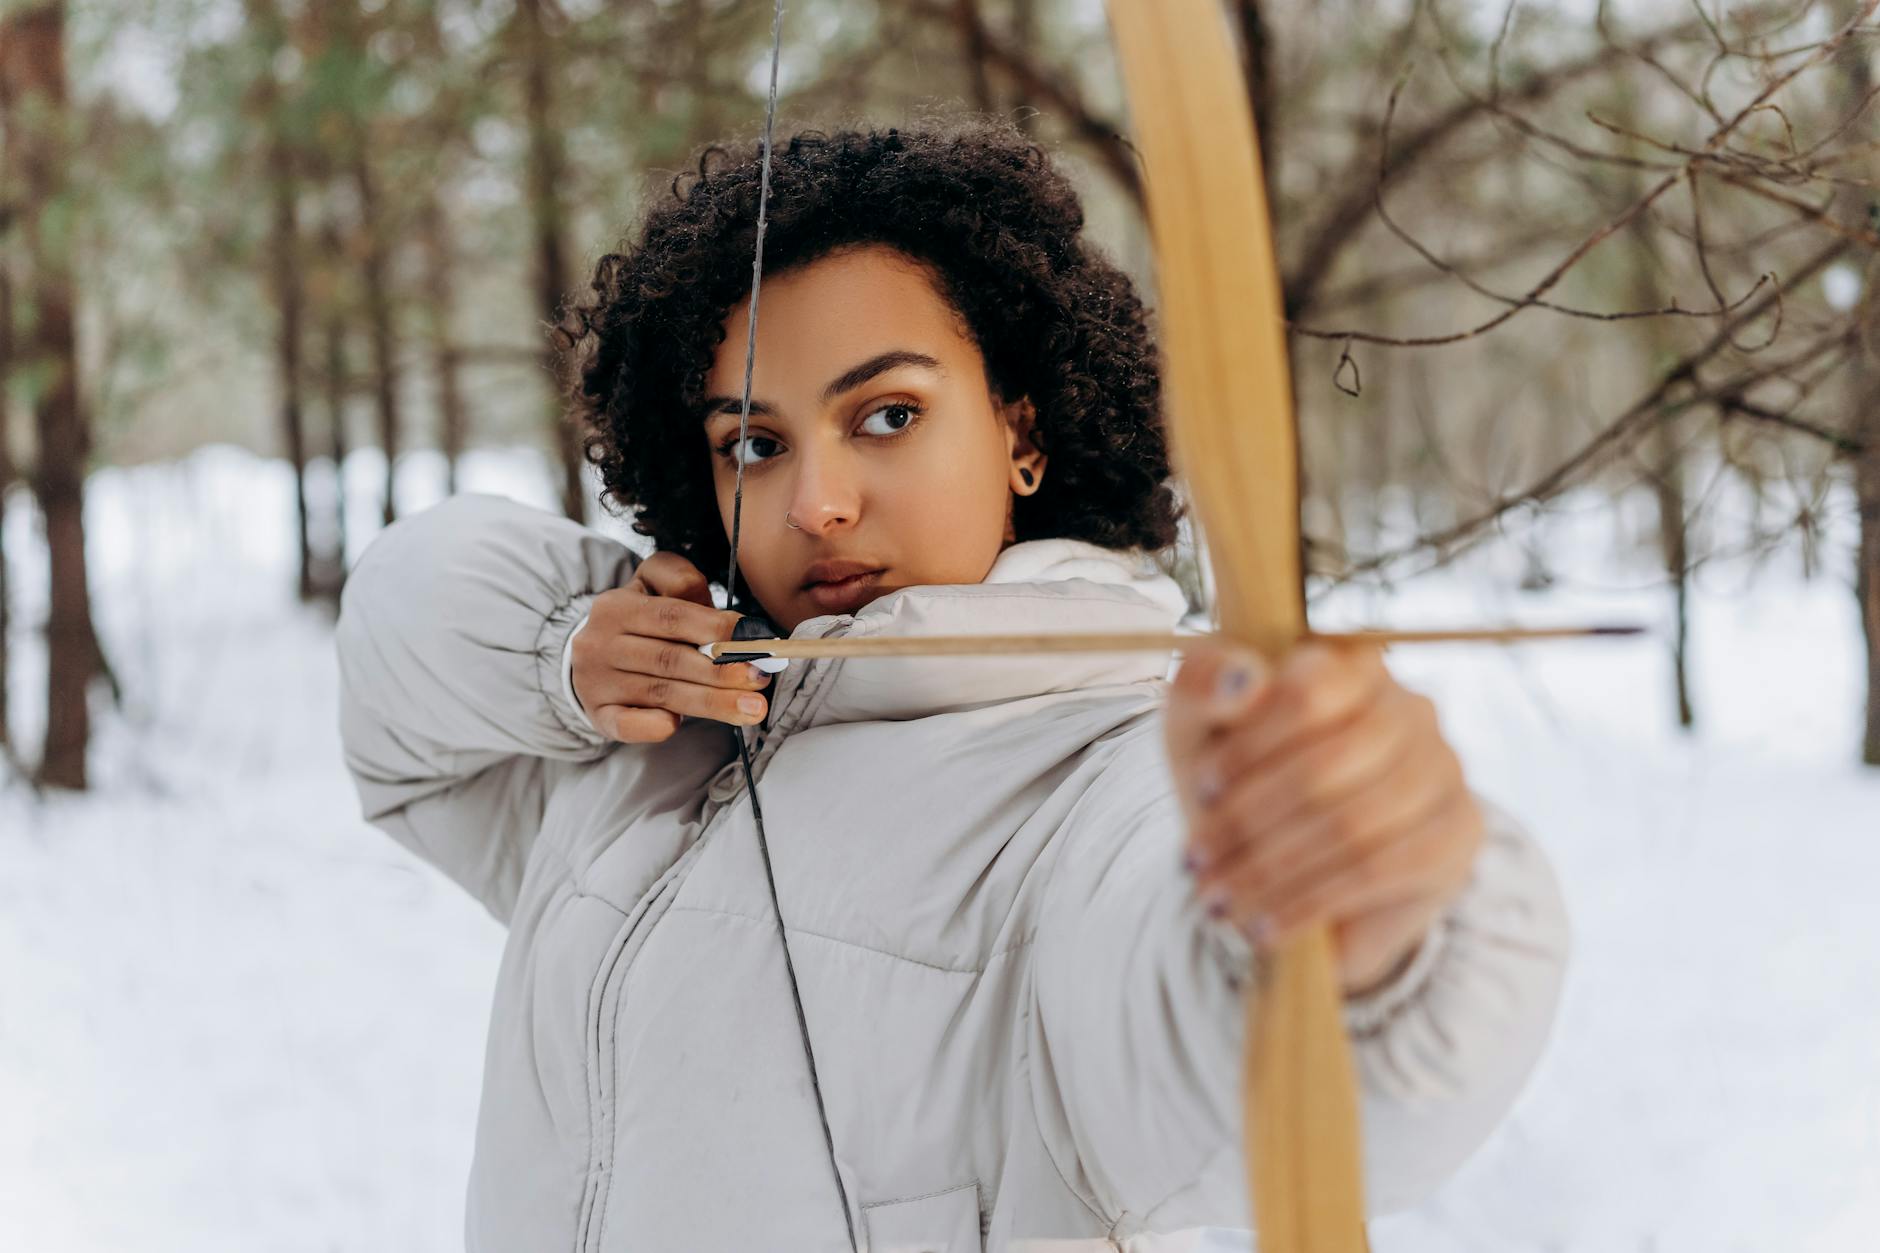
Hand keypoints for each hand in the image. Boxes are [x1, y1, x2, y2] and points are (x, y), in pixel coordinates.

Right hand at [571, 551, 773, 742]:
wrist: (588, 659)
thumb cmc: (637, 623)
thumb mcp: (651, 587)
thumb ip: (684, 585)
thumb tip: (727, 619)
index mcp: (617, 605)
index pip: (673, 616)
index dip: (717, 628)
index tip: (755, 639)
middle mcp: (600, 643)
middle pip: (670, 658)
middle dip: (722, 670)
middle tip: (760, 678)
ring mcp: (596, 682)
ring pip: (661, 692)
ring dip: (711, 702)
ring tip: (752, 708)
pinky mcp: (598, 715)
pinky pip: (628, 724)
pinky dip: (655, 725)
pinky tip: (679, 724)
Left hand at [1163, 640, 1483, 996]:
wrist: (1278, 868)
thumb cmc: (1234, 779)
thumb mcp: (1197, 729)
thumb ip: (1203, 686)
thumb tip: (1244, 680)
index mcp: (1347, 662)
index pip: (1312, 690)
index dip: (1252, 745)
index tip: (1203, 790)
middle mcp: (1409, 706)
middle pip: (1331, 763)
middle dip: (1251, 821)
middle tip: (1198, 862)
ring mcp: (1443, 767)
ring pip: (1356, 823)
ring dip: (1273, 870)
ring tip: (1218, 900)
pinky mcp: (1457, 832)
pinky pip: (1383, 870)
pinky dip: (1312, 902)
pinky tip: (1265, 925)